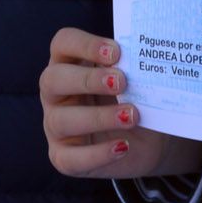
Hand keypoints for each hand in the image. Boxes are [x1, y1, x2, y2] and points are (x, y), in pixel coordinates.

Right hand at [40, 29, 201, 178]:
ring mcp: (55, 126)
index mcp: (70, 63)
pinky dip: (97, 154)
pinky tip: (123, 146)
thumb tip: (144, 58)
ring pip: (60, 120)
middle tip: (122, 82)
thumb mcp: (136, 79)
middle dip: (88, 79)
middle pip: (52, 79)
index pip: (63, 43)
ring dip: (98, 117)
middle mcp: (56, 93)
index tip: (116, 52)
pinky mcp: (63, 157)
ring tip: (131, 116)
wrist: (149, 138)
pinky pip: (71, 159)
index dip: (84, 45)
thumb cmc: (136, 97)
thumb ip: (133, 67)